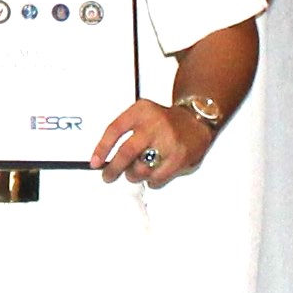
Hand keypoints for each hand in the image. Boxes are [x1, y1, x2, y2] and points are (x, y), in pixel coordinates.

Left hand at [93, 101, 209, 189]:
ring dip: (133, 175)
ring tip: (133, 173)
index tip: (95, 162)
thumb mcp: (142, 113)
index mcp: (141, 111)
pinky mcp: (180, 158)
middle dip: (113, 168)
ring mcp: (168, 141)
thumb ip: (125, 129)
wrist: (196, 119)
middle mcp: (155, 124)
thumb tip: (104, 156)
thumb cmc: (164, 120)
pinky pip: (156, 178)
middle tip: (108, 176)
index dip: (102, 148)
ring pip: (141, 168)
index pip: (115, 129)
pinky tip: (151, 175)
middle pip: (126, 152)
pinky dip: (150, 180)